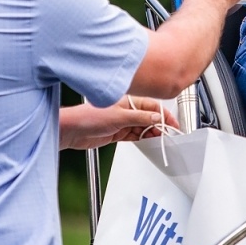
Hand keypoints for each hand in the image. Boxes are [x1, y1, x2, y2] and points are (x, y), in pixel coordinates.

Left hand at [60, 98, 176, 148]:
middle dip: (160, 126)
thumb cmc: (88, 117)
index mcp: (128, 101)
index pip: (152, 107)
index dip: (164, 115)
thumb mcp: (119, 117)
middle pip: (149, 117)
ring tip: (161, 141)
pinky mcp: (117, 133)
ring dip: (152, 134)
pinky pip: (135, 136)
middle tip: (170, 136)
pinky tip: (149, 143)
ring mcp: (122, 122)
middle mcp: (126, 110)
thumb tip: (157, 117)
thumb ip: (140, 117)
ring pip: (143, 128)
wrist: (71, 130)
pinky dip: (143, 140)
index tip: (173, 125)